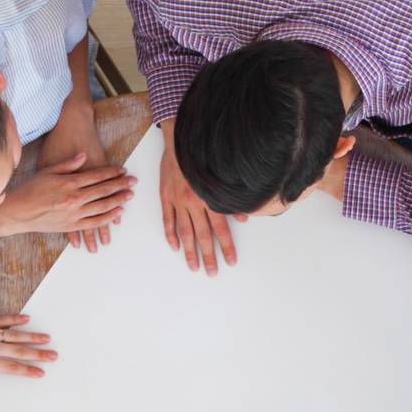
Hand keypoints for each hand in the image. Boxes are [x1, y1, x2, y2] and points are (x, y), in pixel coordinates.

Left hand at [0, 308, 55, 407]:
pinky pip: (1, 320)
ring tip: (47, 338)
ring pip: (14, 335)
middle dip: (37, 354)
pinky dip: (14, 319)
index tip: (41, 372)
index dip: (27, 370)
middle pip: (18, 351)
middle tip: (53, 355)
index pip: (10, 367)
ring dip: (32, 337)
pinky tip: (27, 319)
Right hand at [38, 114, 122, 253]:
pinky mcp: (71, 225)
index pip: (97, 176)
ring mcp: (74, 213)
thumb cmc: (31, 188)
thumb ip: (67, 164)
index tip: (123, 170)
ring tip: (129, 196)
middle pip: (103, 190)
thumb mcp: (48, 169)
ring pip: (102, 207)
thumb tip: (83, 156)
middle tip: (133, 182)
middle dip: (120, 185)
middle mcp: (74, 198)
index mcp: (69, 182)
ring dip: (118, 201)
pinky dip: (107, 218)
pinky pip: (93, 222)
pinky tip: (117, 214)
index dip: (112, 172)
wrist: (19, 210)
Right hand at [160, 120, 243, 276]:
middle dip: (208, 256)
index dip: (226, 246)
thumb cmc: (202, 154)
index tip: (231, 261)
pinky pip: (168, 219)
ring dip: (189, 251)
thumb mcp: (220, 174)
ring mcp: (178, 201)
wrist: (181, 138)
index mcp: (209, 198)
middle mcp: (194, 202)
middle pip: (202, 235)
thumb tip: (244, 216)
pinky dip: (171, 234)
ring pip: (185, 232)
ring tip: (193, 266)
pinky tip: (175, 247)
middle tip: (212, 273)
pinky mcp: (166, 196)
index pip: (221, 229)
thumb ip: (230, 197)